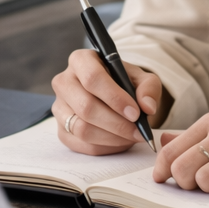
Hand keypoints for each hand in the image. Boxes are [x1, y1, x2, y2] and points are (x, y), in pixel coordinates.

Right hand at [51, 49, 166, 154]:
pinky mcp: (61, 130)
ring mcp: (59, 107)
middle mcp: (64, 82)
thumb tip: (147, 107)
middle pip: (86, 106)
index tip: (135, 113)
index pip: (92, 77)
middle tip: (138, 131)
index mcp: (81, 60)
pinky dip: (104, 147)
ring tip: (131, 136)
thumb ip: (149, 88)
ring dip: (112, 138)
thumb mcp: (142, 78)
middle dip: (116, 123)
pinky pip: (81, 144)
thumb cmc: (124, 84)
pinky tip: (120, 142)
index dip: (114, 97)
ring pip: (81, 128)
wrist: (113, 97)